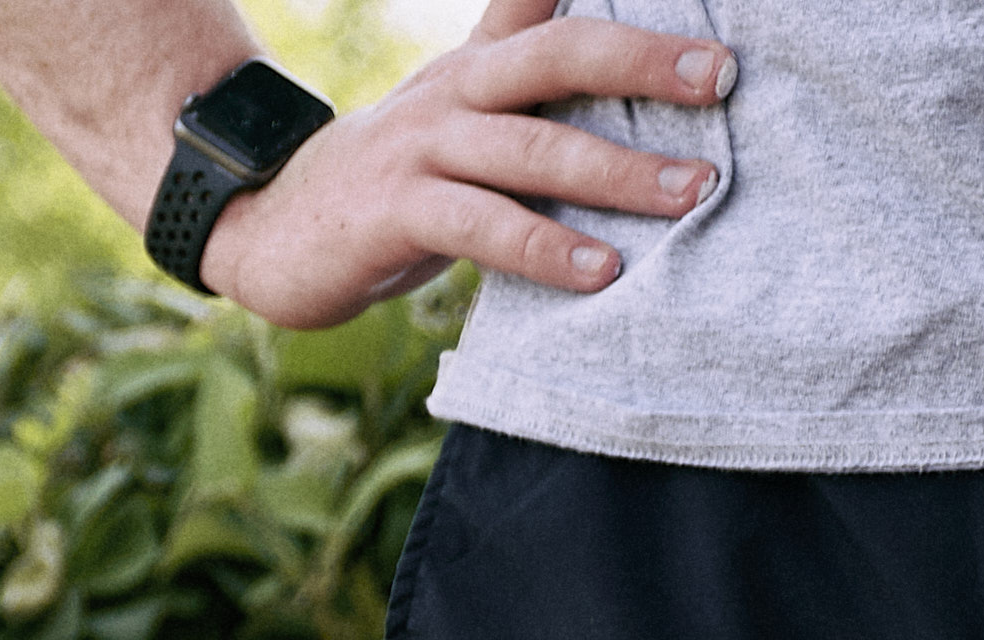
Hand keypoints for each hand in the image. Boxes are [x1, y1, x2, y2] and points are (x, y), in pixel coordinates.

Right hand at [197, 0, 731, 324]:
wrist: (264, 229)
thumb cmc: (391, 174)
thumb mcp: (455, 104)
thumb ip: (518, 57)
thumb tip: (588, 13)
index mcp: (479, 63)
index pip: (545, 4)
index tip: (695, 11)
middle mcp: (455, 92)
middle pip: (559, 58)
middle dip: (644, 64)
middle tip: (720, 79)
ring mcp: (421, 150)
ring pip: (534, 149)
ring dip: (620, 171)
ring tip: (693, 192)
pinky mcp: (395, 214)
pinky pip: (485, 227)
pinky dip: (548, 248)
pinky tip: (603, 270)